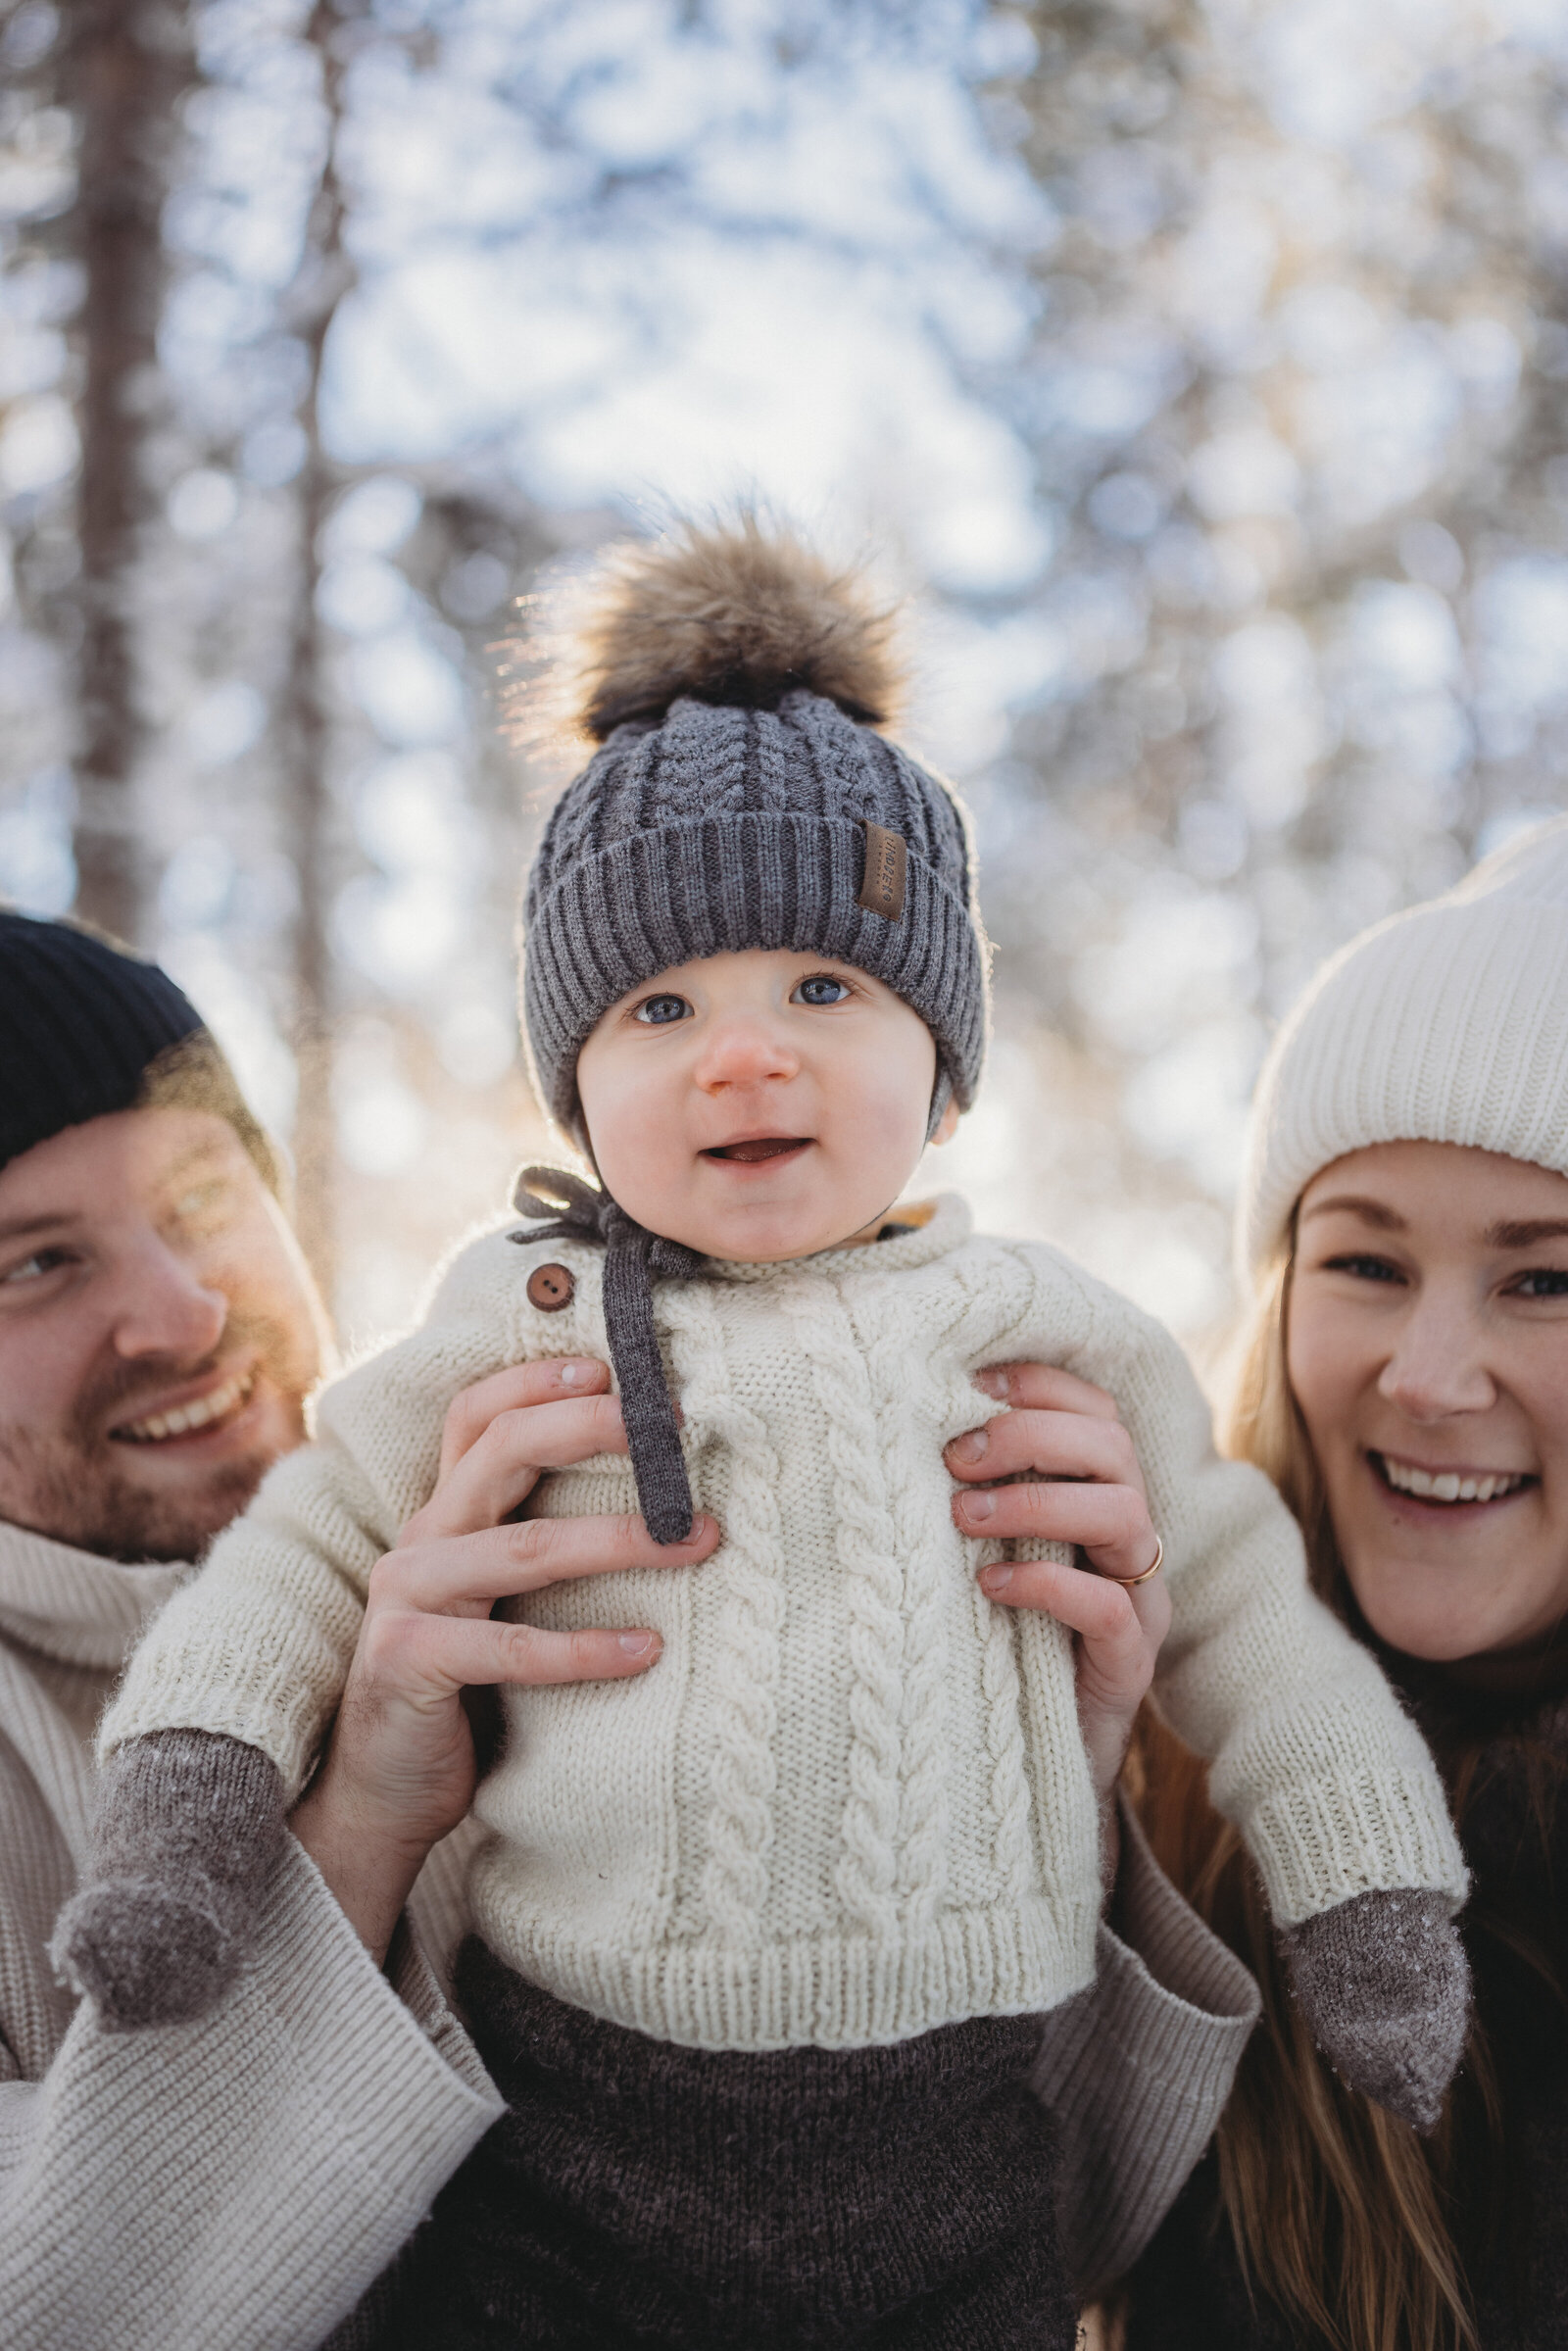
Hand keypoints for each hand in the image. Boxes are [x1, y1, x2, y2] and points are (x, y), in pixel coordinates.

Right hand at [291, 1357, 717, 1962]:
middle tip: (676, 1426)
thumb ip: (541, 1541)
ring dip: (620, 1538)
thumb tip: (665, 1493)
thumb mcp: (499, 1599)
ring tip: (700, 1538)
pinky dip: (586, 1648)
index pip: (478, 1413)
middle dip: (594, 1426)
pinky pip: (513, 1648)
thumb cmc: (465, 1689)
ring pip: (524, 1546)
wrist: (381, 1794)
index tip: (619, 1369)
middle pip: (503, 1448)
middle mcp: (421, 1539)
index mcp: (443, 1512)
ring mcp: (408, 1597)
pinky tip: (649, 1648)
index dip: (541, 1380)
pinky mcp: (408, 1662)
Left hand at [945, 1362, 1170, 1882]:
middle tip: (956, 1455)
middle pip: (1114, 1446)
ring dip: (1036, 1501)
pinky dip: (1048, 1584)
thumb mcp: (978, 1552)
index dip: (1042, 1382)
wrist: (1025, 1759)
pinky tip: (990, 1585)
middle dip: (1031, 1435)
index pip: (1095, 1410)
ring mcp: (1140, 1599)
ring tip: (962, 1518)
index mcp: (1096, 1495)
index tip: (973, 1379)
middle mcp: (1129, 1539)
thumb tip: (890, 1425)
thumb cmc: (991, 1637)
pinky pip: (1111, 1608)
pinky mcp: (1132, 1663)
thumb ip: (965, 1493)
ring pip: (1124, 1514)